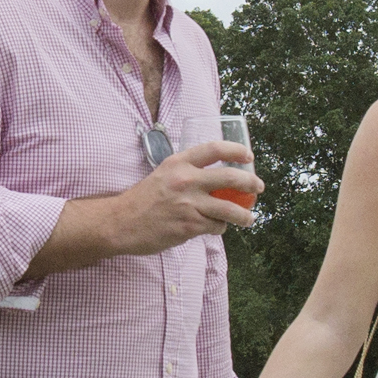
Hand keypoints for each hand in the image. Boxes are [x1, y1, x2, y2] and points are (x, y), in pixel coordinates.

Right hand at [101, 141, 258, 256]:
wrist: (120, 223)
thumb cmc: (141, 200)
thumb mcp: (163, 175)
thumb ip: (186, 173)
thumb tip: (212, 179)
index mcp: (178, 163)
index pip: (214, 149)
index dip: (236, 151)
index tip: (248, 156)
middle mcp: (185, 180)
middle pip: (230, 177)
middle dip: (250, 183)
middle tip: (258, 187)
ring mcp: (188, 204)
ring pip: (229, 209)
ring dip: (243, 215)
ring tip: (248, 219)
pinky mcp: (189, 225)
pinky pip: (215, 226)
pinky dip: (219, 228)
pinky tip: (216, 228)